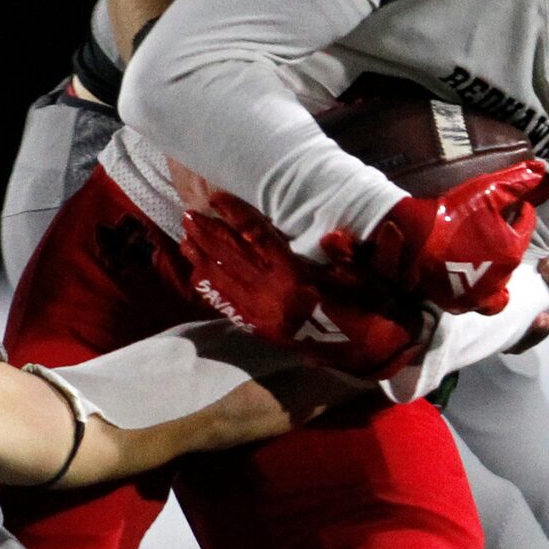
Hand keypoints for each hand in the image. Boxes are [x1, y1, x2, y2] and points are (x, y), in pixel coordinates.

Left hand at [182, 193, 425, 377]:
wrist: (359, 352)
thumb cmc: (362, 309)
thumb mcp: (359, 277)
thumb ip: (343, 255)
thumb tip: (334, 234)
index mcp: (295, 275)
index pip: (258, 237)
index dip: (235, 215)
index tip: (215, 197)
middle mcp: (272, 292)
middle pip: (232, 256)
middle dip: (208, 235)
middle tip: (188, 216)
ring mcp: (262, 311)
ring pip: (224, 279)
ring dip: (202, 258)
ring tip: (185, 239)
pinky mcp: (258, 327)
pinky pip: (227, 302)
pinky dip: (210, 286)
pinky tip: (197, 274)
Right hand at [333, 160, 544, 315]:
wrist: (408, 239)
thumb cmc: (450, 213)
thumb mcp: (485, 191)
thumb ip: (516, 181)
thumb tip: (541, 168)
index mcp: (512, 249)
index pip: (527, 225)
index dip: (522, 210)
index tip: (514, 203)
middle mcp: (502, 276)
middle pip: (515, 253)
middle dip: (511, 238)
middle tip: (496, 224)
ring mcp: (480, 295)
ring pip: (501, 282)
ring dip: (498, 267)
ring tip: (485, 250)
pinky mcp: (460, 304)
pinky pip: (480, 302)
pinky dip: (481, 291)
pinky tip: (471, 275)